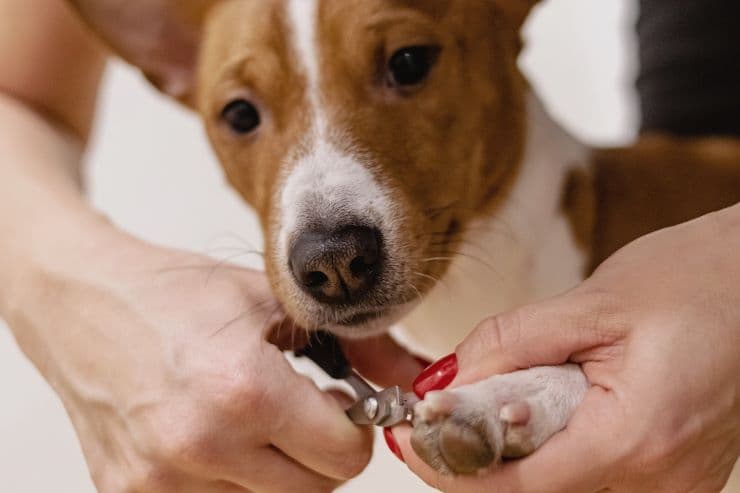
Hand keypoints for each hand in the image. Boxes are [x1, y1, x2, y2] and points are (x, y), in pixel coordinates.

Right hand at [5, 226, 422, 492]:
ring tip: (253, 417)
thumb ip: (357, 344)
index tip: (343, 407)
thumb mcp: (273, 302)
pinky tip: (217, 434)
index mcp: (244, 391)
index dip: (356, 429)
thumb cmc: (177, 294)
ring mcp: (161, 479)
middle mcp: (200, 445)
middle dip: (322, 452)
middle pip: (314, 491)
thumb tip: (415, 378)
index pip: (345, 459)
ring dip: (276, 469)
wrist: (82, 301)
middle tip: (302, 411)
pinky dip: (231, 479)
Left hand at [394, 205, 739, 491]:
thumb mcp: (593, 302)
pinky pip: (596, 477)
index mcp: (636, 439)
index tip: (410, 438)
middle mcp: (660, 480)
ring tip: (493, 401)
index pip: (519, 486)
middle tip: (442, 413)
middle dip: (478, 458)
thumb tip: (449, 379)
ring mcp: (672, 483)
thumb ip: (512, 343)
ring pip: (564, 488)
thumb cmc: (696, 279)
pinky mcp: (673, 471)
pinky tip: (540, 410)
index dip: (452, 465)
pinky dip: (554, 450)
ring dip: (515, 454)